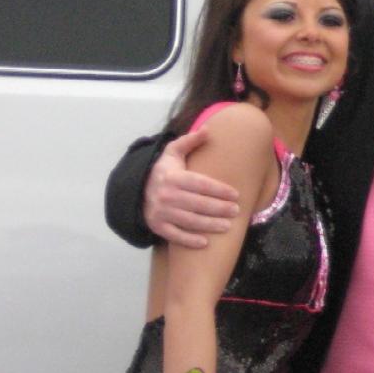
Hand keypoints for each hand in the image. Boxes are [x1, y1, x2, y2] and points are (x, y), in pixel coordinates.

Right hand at [144, 130, 239, 247]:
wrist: (137, 190)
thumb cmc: (164, 171)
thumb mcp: (173, 153)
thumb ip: (189, 141)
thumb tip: (207, 130)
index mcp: (172, 177)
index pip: (200, 184)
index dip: (219, 190)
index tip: (236, 195)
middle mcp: (166, 196)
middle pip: (198, 204)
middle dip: (219, 208)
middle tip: (236, 211)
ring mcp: (161, 212)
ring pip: (190, 221)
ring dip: (210, 225)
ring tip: (228, 226)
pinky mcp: (157, 226)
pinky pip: (175, 235)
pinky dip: (189, 240)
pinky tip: (205, 242)